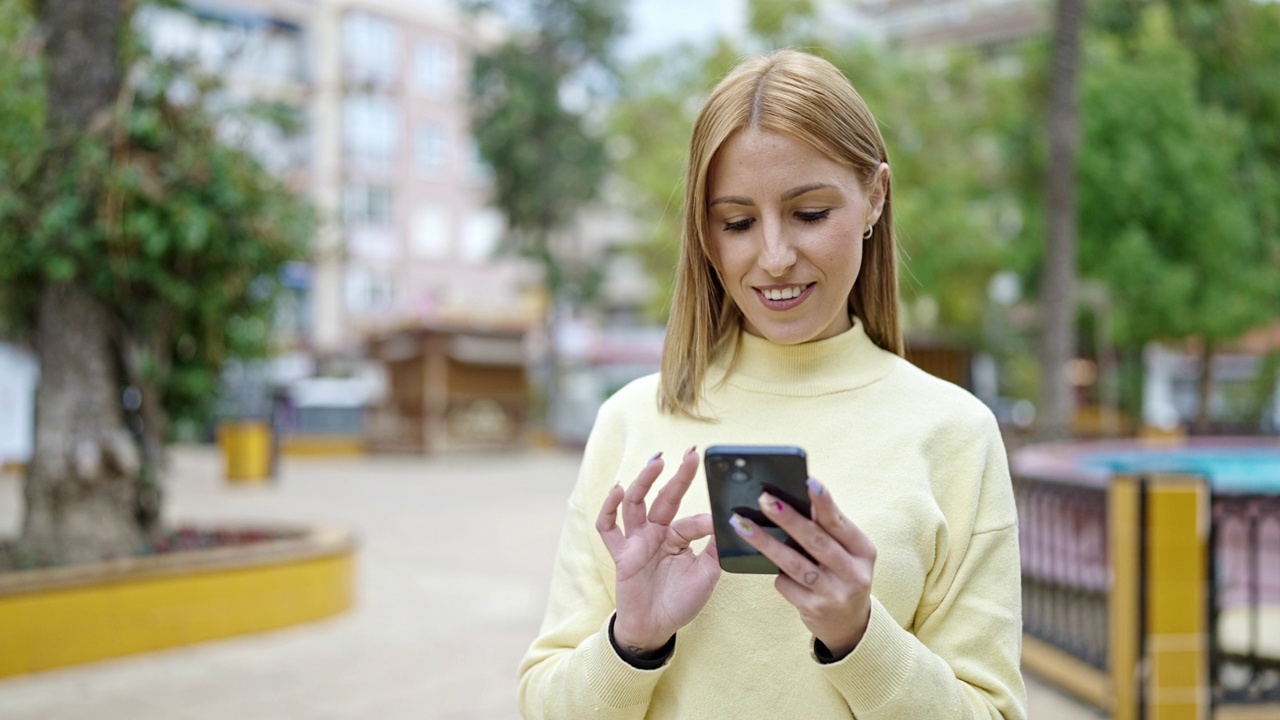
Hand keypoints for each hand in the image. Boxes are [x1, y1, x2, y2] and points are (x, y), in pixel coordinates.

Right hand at [595, 446, 720, 654]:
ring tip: (656, 462)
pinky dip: (609, 508)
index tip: (723, 511)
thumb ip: (715, 548)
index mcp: (678, 537)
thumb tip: (731, 521)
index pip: (693, 519)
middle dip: (677, 475)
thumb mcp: (707, 575)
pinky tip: (616, 490)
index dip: (707, 518)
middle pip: (665, 497)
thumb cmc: (680, 602)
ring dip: (644, 480)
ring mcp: (637, 541)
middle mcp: (656, 533)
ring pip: (636, 503)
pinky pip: (609, 528)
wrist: (655, 628)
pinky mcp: (621, 554)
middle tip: (690, 453)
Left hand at [729, 477, 875, 657]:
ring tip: (742, 524)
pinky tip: (769, 564)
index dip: (824, 502)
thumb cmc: (841, 574)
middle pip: (815, 541)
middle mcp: (853, 574)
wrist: (849, 624)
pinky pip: (785, 584)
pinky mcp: (814, 609)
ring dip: (765, 542)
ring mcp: (834, 594)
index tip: (808, 481)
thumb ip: (828, 528)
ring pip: (794, 563)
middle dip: (787, 518)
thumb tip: (797, 497)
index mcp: (864, 551)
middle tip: (765, 499)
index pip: (840, 522)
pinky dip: (775, 573)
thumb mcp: (847, 552)